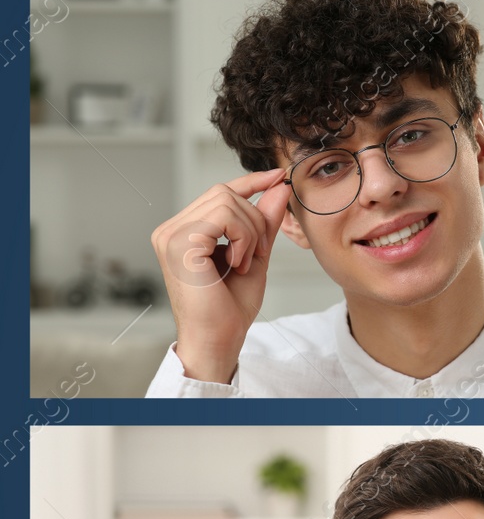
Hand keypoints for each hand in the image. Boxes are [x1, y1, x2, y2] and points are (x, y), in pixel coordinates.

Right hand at [150, 169, 291, 382]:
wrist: (219, 340)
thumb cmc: (231, 308)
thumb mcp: (256, 255)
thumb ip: (264, 222)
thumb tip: (279, 187)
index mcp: (185, 231)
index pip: (219, 193)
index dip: (250, 182)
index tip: (278, 177)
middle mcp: (171, 229)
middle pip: (224, 193)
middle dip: (255, 221)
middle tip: (256, 256)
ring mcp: (170, 234)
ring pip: (226, 201)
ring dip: (250, 233)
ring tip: (244, 264)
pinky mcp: (178, 242)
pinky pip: (223, 216)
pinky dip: (242, 238)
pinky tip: (238, 264)